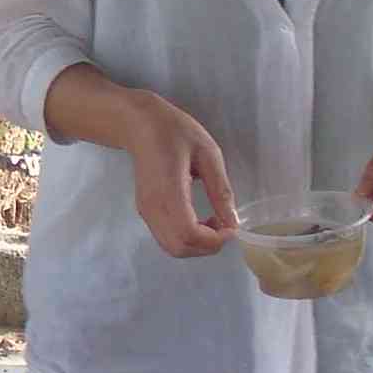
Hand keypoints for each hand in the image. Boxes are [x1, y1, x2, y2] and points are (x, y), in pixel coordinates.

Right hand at [122, 93, 238, 258]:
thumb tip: (233, 221)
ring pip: (172, 247)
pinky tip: (199, 220)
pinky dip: (187, 239)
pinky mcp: (145, 213)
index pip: (189, 233)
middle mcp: (153, 208)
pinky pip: (167, 238)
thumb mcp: (208, 153)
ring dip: (197, 244)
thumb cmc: (174, 132)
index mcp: (169, 190)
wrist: (139, 125)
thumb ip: (221, 190)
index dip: (214, 239)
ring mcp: (146, 212)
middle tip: (224, 226)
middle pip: (180, 247)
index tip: (231, 227)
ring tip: (213, 222)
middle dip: (208, 246)